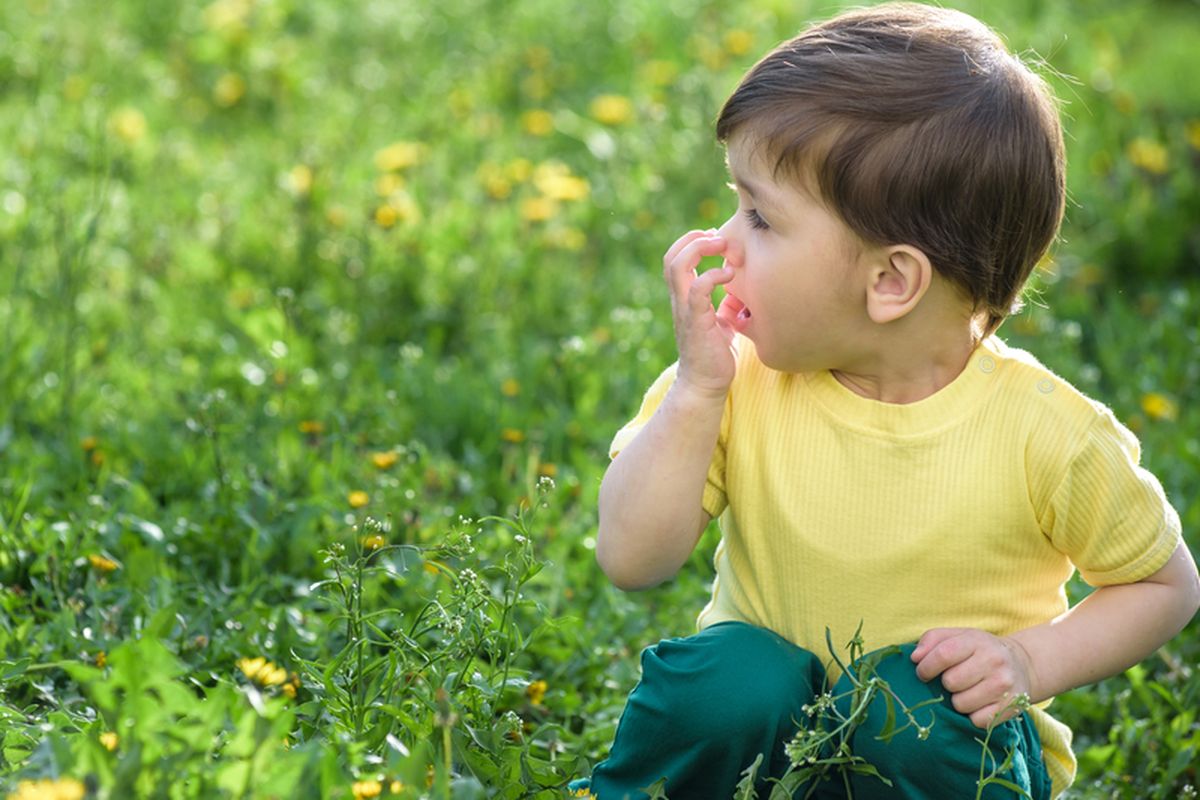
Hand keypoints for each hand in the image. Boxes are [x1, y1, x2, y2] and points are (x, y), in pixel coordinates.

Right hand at [662, 230, 739, 397]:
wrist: (706, 385)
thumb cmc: (715, 356)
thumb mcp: (721, 323)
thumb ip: (723, 304)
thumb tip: (740, 289)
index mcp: (684, 299)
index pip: (675, 260)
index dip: (691, 242)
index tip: (715, 238)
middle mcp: (679, 301)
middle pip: (671, 257)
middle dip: (693, 239)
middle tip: (717, 236)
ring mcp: (685, 310)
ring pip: (677, 266)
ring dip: (699, 248)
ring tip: (721, 246)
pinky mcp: (696, 321)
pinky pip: (697, 288)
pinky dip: (713, 274)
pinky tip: (730, 274)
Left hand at [911, 627, 1035, 727]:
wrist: (1021, 665)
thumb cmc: (979, 650)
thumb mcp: (957, 636)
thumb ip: (932, 640)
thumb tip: (915, 658)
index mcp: (977, 641)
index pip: (944, 654)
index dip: (926, 667)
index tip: (923, 673)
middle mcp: (994, 661)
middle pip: (951, 682)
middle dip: (945, 684)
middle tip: (954, 681)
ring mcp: (1004, 685)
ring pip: (961, 704)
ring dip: (958, 701)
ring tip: (967, 691)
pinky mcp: (1011, 707)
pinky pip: (977, 721)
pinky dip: (973, 715)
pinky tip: (979, 703)